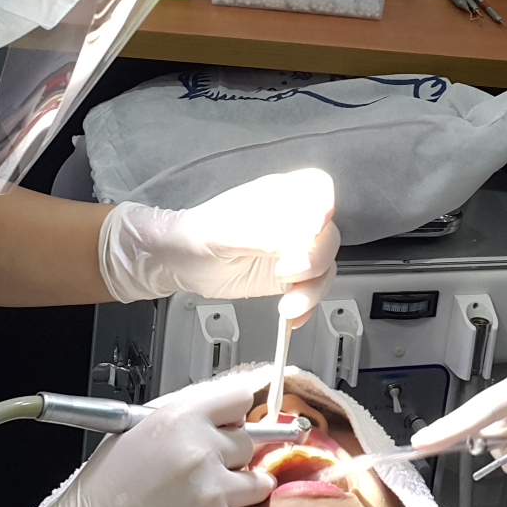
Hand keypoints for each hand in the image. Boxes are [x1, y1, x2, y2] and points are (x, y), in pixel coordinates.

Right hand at [0, 376, 273, 506]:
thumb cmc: (103, 490)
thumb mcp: (133, 431)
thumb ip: (180, 418)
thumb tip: (219, 415)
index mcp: (179, 419)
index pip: (238, 398)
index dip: (232, 414)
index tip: (229, 425)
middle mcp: (202, 452)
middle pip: (248, 443)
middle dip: (230, 456)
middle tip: (200, 472)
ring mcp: (215, 493)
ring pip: (257, 482)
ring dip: (236, 490)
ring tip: (200, 500)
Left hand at [98, 168, 340, 320]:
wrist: (178, 263)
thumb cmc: (195, 237)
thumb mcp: (223, 233)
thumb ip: (262, 233)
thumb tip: (299, 237)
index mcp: (278, 197)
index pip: (318, 189)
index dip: (324, 206)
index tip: (314, 228)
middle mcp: (292, 221)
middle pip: (328, 234)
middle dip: (314, 259)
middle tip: (287, 273)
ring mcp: (293, 250)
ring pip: (325, 267)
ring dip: (312, 290)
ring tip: (287, 306)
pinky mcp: (290, 278)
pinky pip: (313, 290)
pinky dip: (307, 306)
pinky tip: (291, 317)